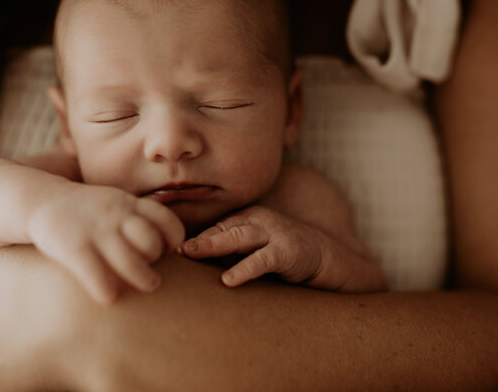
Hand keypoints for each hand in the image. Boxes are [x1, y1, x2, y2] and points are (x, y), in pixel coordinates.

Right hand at [27, 184, 184, 303]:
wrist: (42, 200)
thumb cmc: (89, 210)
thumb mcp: (117, 202)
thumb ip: (140, 217)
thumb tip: (171, 246)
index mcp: (128, 203)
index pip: (165, 218)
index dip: (174, 236)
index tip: (169, 249)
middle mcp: (114, 215)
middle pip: (151, 241)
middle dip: (156, 257)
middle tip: (152, 266)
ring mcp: (94, 231)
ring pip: (131, 261)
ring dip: (144, 278)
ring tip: (148, 284)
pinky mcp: (73, 248)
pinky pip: (97, 275)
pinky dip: (107, 290)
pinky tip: (109, 296)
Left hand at [180, 206, 385, 292]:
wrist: (335, 262)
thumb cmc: (290, 260)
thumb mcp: (256, 254)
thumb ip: (230, 255)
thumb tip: (192, 265)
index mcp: (248, 219)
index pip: (214, 226)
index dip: (190, 236)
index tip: (162, 245)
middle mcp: (260, 220)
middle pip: (221, 227)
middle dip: (194, 236)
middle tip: (167, 246)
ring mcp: (276, 233)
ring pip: (237, 237)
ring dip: (211, 245)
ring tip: (189, 254)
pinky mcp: (290, 250)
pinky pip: (263, 259)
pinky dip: (245, 269)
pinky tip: (228, 279)